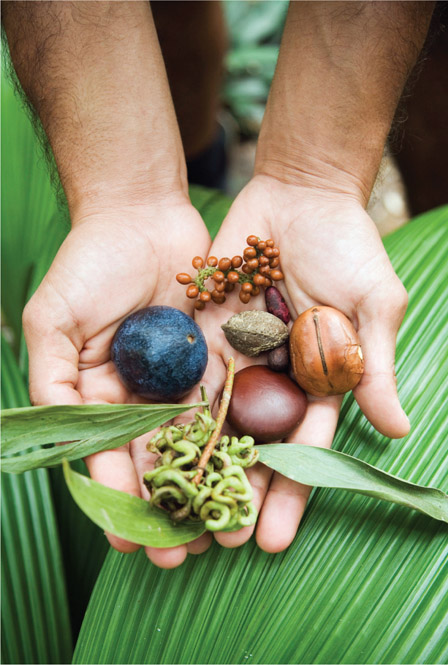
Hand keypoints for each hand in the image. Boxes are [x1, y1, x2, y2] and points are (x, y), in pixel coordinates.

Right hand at [23, 198, 213, 566]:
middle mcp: (143, 396)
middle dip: (170, 508)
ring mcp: (182, 380)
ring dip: (211, 488)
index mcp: (99, 394)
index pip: (108, 457)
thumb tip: (55, 435)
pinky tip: (254, 475)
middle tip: (186, 556)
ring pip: (199, 444)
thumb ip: (53, 377)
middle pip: (157, 462)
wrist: (141, 215)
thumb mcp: (53, 319)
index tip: (131, 541)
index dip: (117, 499)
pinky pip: (232, 404)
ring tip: (227, 531)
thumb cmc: (88, 263)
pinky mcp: (218, 360)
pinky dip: (241, 441)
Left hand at [193, 175, 409, 552]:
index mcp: (320, 380)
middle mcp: (277, 376)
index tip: (274, 538)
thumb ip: (374, 365)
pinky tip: (152, 451)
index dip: (291, 492)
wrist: (300, 195)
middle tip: (215, 544)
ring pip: (216, 419)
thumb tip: (397, 429)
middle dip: (237, 493)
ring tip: (177, 512)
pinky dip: (171, 412)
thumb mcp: (373, 304)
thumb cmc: (349, 247)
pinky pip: (187, 375)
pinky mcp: (206, 331)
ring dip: (198, 465)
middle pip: (254, 444)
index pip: (304, 447)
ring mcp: (240, 356)